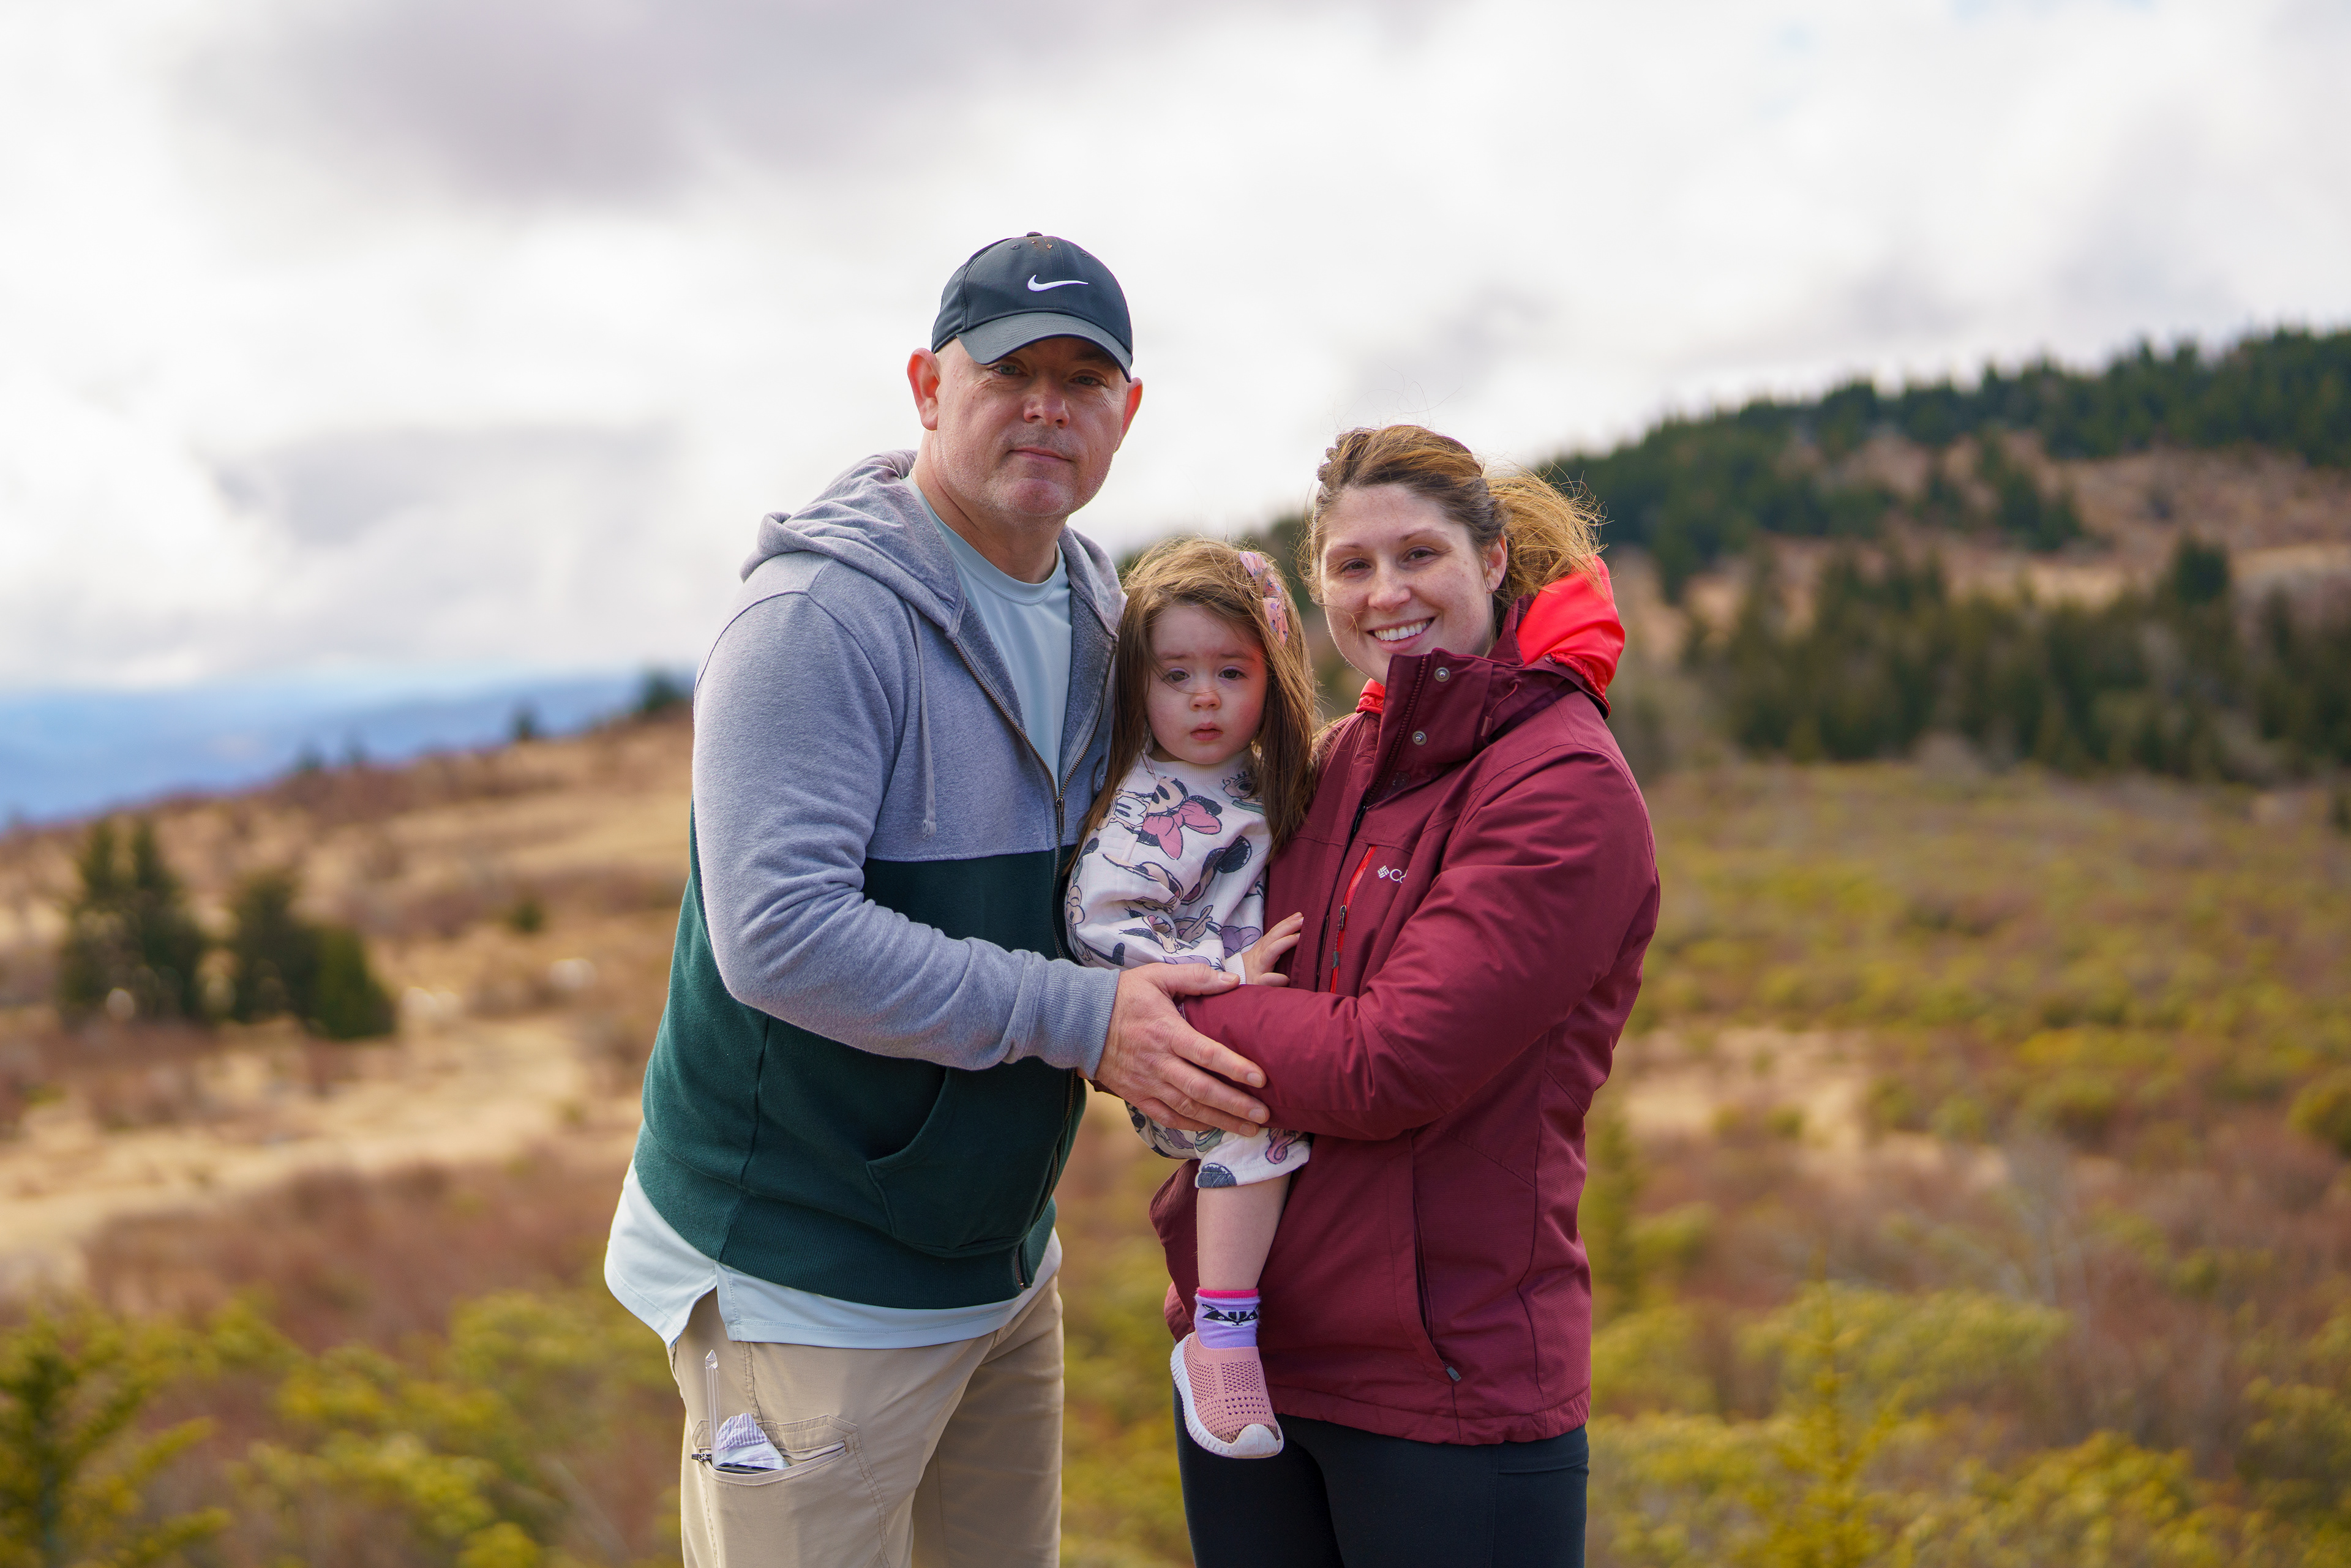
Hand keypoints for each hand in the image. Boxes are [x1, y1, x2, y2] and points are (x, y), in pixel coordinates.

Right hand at [1093, 964, 1269, 1135]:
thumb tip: (1233, 981)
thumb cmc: (1123, 995)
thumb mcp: (1157, 976)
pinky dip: (1193, 1125)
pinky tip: (1215, 1129)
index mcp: (1167, 1032)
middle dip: (1235, 1105)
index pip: (1206, 1054)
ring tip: (1250, 1129)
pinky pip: (1168, 1117)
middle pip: (1202, 1089)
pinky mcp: (1137, 1096)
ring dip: (1221, 1121)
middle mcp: (1158, 1062)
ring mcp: (1147, 1083)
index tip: (1261, 1079)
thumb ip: (1196, 977)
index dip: (1235, 1067)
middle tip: (1264, 1115)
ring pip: (1188, 1108)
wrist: (1078, 1021)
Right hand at [1237, 913, 1303, 986]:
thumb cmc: (1253, 973)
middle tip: (1303, 920)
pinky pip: (1266, 980)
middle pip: (1273, 937)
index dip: (1286, 923)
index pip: (1274, 932)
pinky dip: (1276, 979)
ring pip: (1270, 953)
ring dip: (1284, 943)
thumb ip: (1274, 947)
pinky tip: (1286, 978)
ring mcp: (1258, 969)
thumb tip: (1296, 937)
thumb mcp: (1261, 957)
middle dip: (1287, 927)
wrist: (1232, 987)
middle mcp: (1259, 956)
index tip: (1300, 915)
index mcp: (1261, 949)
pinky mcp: (1256, 984)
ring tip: (1299, 937)